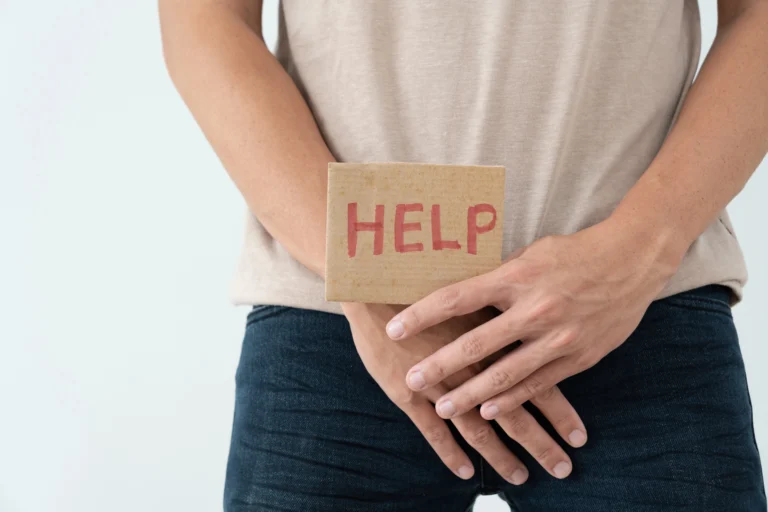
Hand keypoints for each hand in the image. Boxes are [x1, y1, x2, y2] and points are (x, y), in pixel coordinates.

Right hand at [343, 302, 587, 482]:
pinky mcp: (408, 395)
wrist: (375, 286)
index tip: (580, 437)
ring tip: (521, 478)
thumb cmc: (427, 277)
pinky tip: (464, 473)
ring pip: (478, 431)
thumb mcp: (473, 290)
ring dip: (502, 458)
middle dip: (542, 444)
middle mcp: (474, 368)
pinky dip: (449, 454)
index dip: (560, 413)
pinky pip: (433, 433)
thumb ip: (505, 307)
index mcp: (495, 343)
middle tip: (563, 469)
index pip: (538, 383)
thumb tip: (535, 309)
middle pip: (516, 414)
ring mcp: (442, 384)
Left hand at [386, 217, 682, 420]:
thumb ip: (499, 278)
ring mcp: (557, 338)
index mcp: (516, 277)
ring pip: (505, 374)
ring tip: (442, 408)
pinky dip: (511, 400)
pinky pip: (537, 385)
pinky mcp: (578, 358)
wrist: (633, 262)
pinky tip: (488, 412)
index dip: (422, 315)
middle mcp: (534, 309)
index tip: (394, 328)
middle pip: (475, 343)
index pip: (457, 297)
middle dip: (439, 365)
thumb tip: (462, 292)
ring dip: (470, 394)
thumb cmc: (574, 253)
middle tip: (412, 380)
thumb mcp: (531, 254)